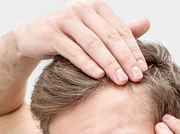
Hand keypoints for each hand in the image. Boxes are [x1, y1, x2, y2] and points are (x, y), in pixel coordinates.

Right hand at [13, 0, 149, 84]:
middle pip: (109, 37)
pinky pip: (72, 50)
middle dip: (125, 59)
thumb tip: (147, 23)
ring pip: (93, 44)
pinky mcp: (50, 33)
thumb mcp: (94, 32)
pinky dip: (86, 63)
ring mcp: (65, 19)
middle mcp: (82, 9)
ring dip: (109, 64)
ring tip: (121, 81)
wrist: (32, 39)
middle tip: (136, 78)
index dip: (134, 50)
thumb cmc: (68, 37)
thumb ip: (118, 30)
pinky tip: (98, 76)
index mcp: (96, 7)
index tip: (143, 70)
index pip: (120, 30)